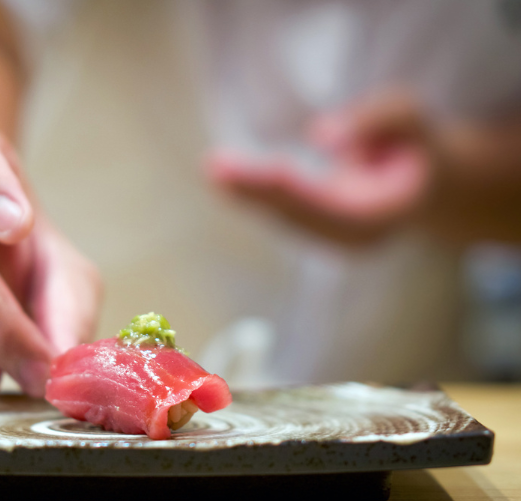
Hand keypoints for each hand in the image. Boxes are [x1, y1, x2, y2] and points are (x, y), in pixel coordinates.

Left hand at [206, 92, 440, 242]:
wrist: (429, 186)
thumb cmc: (417, 144)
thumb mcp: (409, 117)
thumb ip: (374, 120)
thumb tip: (318, 135)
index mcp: (386, 214)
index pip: (330, 205)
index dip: (294, 189)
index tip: (265, 169)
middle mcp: (359, 238)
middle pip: (300, 214)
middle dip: (257, 192)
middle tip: (216, 168)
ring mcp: (339, 242)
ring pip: (286, 218)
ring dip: (247, 194)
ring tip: (214, 169)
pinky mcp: (321, 234)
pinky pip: (284, 215)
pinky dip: (255, 196)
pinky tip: (225, 178)